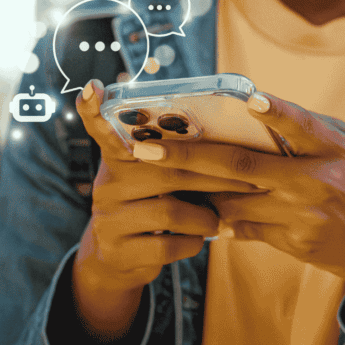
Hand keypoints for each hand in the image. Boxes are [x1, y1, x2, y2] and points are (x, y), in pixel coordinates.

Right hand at [71, 79, 260, 339]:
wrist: (120, 258)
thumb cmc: (153, 205)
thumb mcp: (155, 178)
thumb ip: (175, 158)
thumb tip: (231, 140)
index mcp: (119, 157)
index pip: (102, 128)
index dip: (94, 110)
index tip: (93, 87)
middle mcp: (108, 183)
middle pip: (166, 170)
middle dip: (215, 177)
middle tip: (250, 181)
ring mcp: (108, 217)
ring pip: (170, 212)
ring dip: (205, 218)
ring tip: (218, 220)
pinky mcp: (118, 250)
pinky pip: (166, 246)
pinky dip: (192, 243)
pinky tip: (197, 240)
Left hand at [130, 92, 344, 310]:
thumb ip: (305, 127)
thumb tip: (253, 107)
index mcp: (329, 148)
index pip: (298, 125)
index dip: (273, 111)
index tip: (246, 97)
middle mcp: (312, 181)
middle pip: (239, 166)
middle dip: (187, 156)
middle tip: (145, 148)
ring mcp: (299, 216)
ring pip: (230, 200)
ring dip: (191, 189)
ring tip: (151, 176)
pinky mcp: (291, 242)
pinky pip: (241, 227)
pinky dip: (216, 217)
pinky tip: (191, 207)